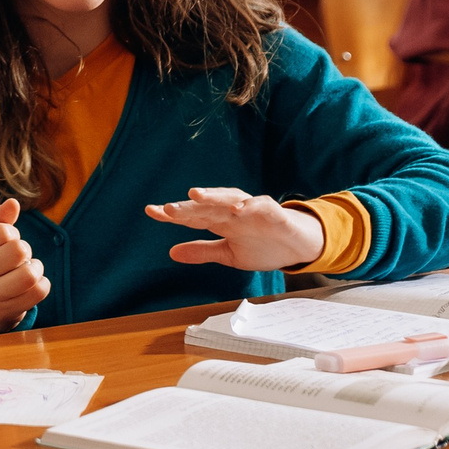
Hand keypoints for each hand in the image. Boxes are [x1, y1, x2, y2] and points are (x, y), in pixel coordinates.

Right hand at [0, 197, 48, 332]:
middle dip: (25, 251)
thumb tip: (13, 202)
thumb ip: (0, 222)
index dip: (12, 234)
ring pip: (30, 274)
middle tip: (19, 259)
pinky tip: (33, 285)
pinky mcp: (4, 313)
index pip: (2, 232)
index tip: (6, 243)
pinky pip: (39, 292)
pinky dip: (43, 284)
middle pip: (18, 250)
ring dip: (36, 268)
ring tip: (29, 270)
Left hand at [146, 187, 325, 271]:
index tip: (151, 211)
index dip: (172, 214)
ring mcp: (252, 210)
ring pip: (229, 199)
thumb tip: (172, 252)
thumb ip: (202, 251)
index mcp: (220, 221)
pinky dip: (249, 205)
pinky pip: (260, 205)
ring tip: (196, 195)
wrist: (297, 248)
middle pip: (206, 206)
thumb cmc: (263, 245)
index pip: (192, 216)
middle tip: (168, 208)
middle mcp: (232, 211)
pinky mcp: (273, 212)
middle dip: (188, 206)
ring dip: (213, 196)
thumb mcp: (228, 254)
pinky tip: (238, 207)